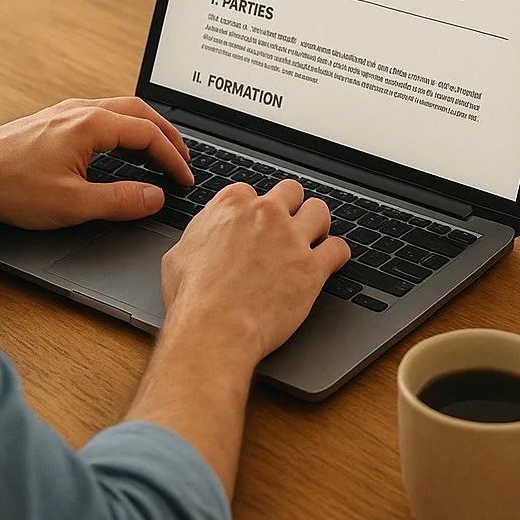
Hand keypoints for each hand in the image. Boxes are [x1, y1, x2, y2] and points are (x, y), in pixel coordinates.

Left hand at [0, 96, 193, 227]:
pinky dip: (124, 128)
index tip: (185, 178)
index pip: (148, 134)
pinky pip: (102, 114)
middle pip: (140, 112)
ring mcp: (65, 112)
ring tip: (159, 152)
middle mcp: (80, 110)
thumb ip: (121, 200)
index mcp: (90, 124)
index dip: (173, 157)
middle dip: (168, 135)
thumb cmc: (9, 187)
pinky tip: (121, 146)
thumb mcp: (73, 204)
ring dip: (146, 129)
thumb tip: (156, 197)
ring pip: (120, 110)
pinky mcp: (52, 120)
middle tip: (184, 158)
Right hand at [160, 179, 350, 363]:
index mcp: (231, 206)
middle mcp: (265, 215)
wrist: (214, 329)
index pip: (251, 191)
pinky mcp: (312, 267)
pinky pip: (339, 249)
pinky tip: (330, 263)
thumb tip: (209, 231)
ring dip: (318, 225)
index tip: (255, 224)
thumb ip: (202, 233)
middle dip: (291, 207)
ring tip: (313, 240)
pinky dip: (337, 255)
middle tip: (288, 227)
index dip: (253, 210)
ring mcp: (292, 239)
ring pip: (320, 211)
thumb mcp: (179, 254)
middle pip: (291, 191)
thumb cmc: (192, 299)